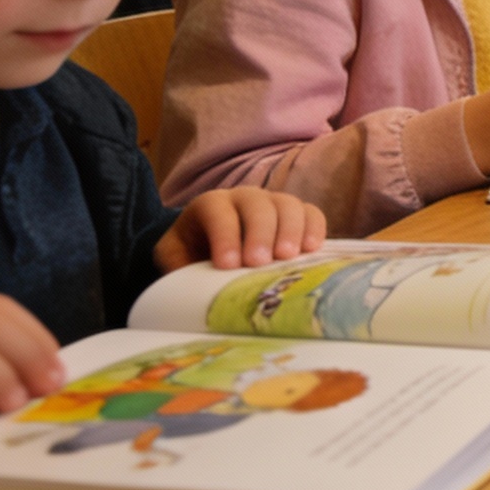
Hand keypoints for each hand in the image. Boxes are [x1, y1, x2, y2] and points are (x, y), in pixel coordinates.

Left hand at [155, 188, 325, 271]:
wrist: (210, 248)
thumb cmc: (192, 256)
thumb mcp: (175, 259)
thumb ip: (179, 268)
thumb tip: (191, 291)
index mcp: (210, 205)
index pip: (218, 212)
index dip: (225, 236)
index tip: (228, 265)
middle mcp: (244, 197)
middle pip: (257, 205)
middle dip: (259, 233)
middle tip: (259, 262)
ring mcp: (273, 203)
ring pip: (287, 205)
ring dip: (290, 230)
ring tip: (287, 258)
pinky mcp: (296, 215)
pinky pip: (311, 213)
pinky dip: (314, 228)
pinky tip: (311, 250)